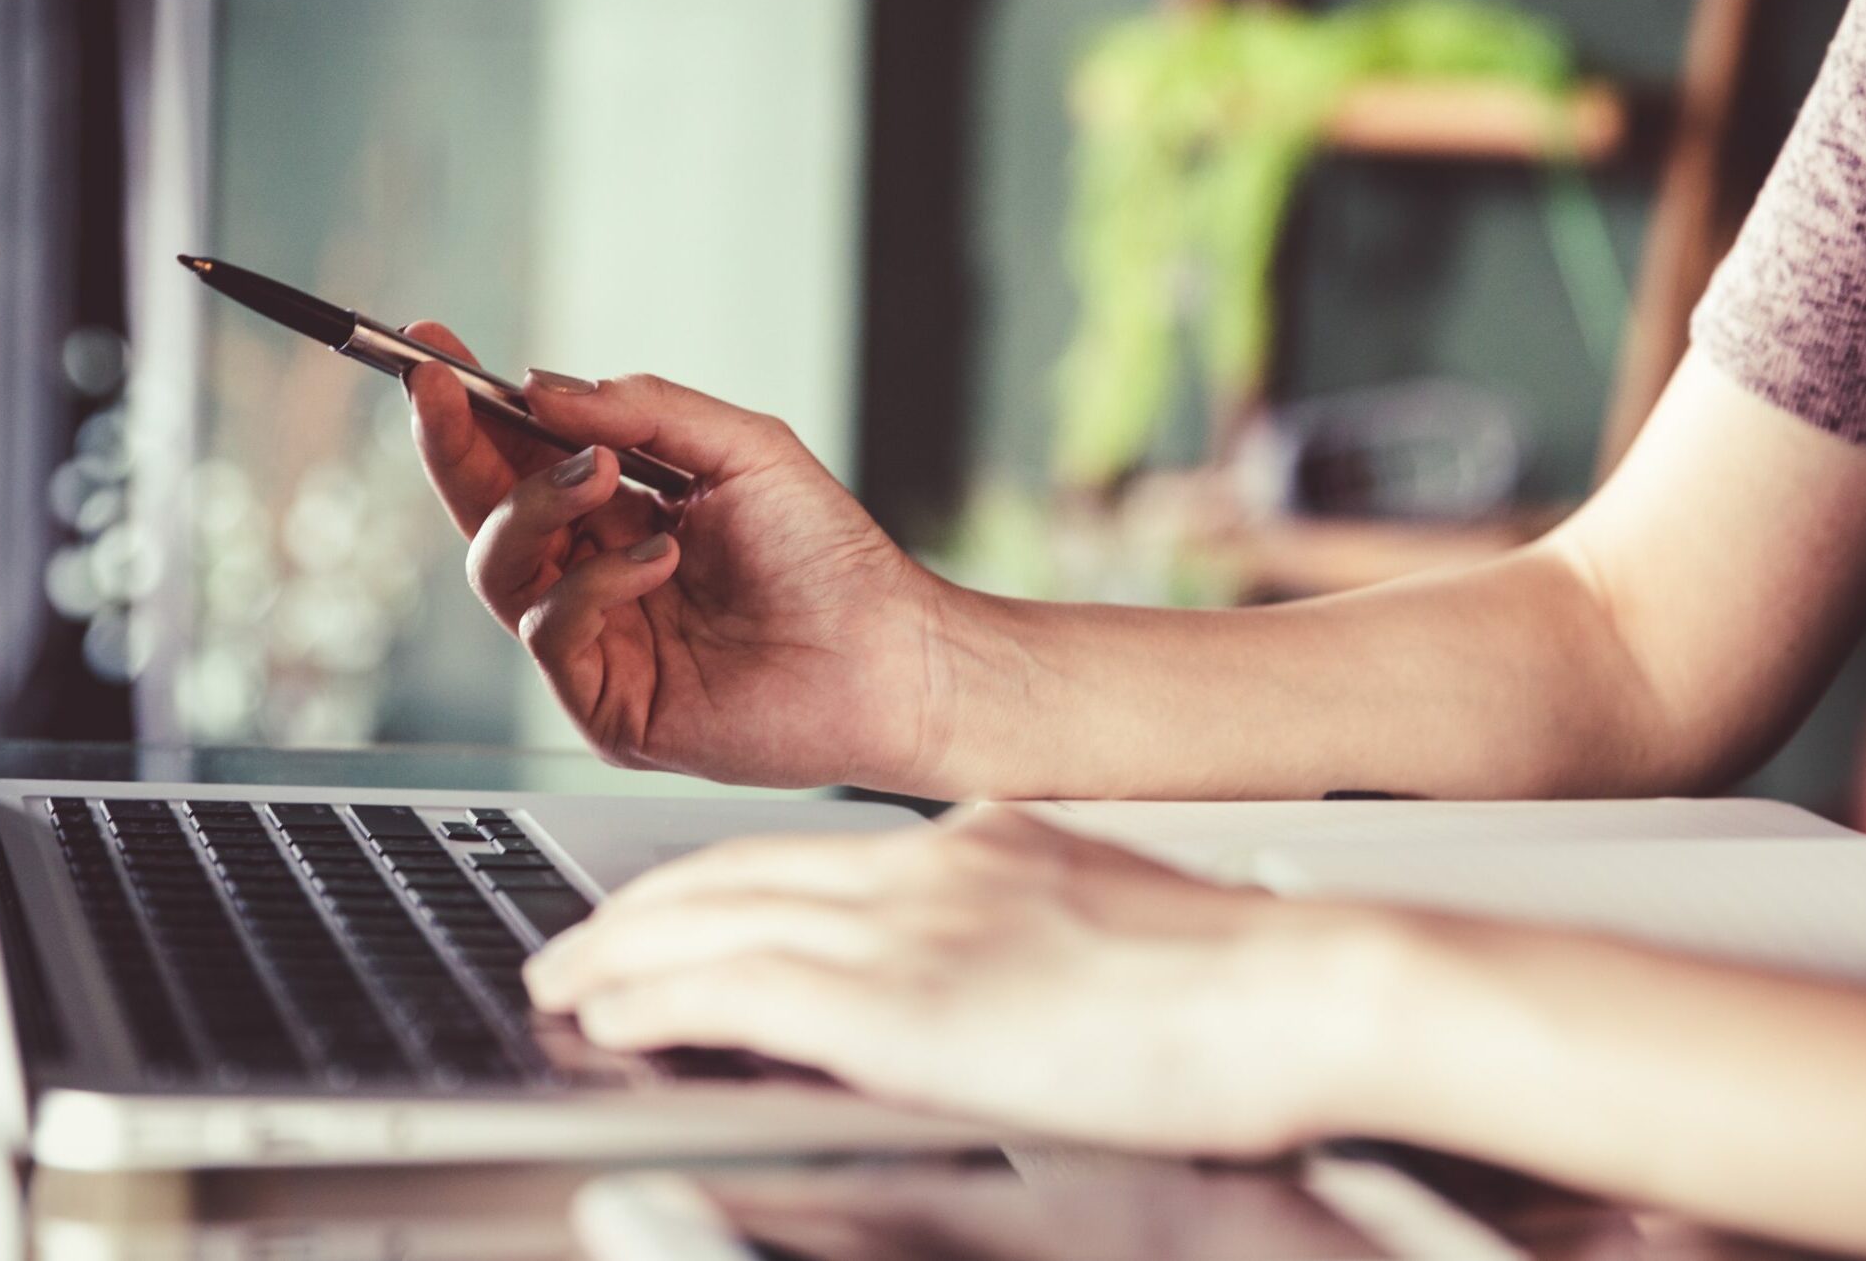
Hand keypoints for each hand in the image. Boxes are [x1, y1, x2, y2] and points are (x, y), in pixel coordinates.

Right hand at [402, 325, 960, 790]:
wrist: (891, 653)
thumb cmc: (830, 558)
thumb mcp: (740, 447)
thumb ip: (642, 412)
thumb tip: (543, 388)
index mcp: (621, 515)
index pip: (518, 459)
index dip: (469, 409)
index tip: (430, 354)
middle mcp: (594, 578)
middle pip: (485, 512)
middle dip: (455, 446)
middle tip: (440, 390)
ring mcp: (597, 644)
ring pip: (500, 570)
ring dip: (536, 507)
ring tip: (601, 478)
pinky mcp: (607, 706)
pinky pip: (551, 634)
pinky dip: (595, 585)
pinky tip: (658, 560)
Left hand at [523, 806, 1405, 1155]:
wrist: (1301, 983)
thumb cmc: (1234, 982)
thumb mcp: (1100, 923)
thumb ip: (1015, 928)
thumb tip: (970, 968)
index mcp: (972, 848)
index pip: (794, 859)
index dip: (704, 889)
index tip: (656, 916)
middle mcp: (922, 870)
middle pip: (731, 879)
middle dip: (635, 917)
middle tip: (573, 949)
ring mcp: (910, 929)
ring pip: (713, 922)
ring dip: (620, 955)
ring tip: (564, 982)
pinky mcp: (905, 1002)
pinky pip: (741, 985)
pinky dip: (660, 996)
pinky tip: (614, 1017)